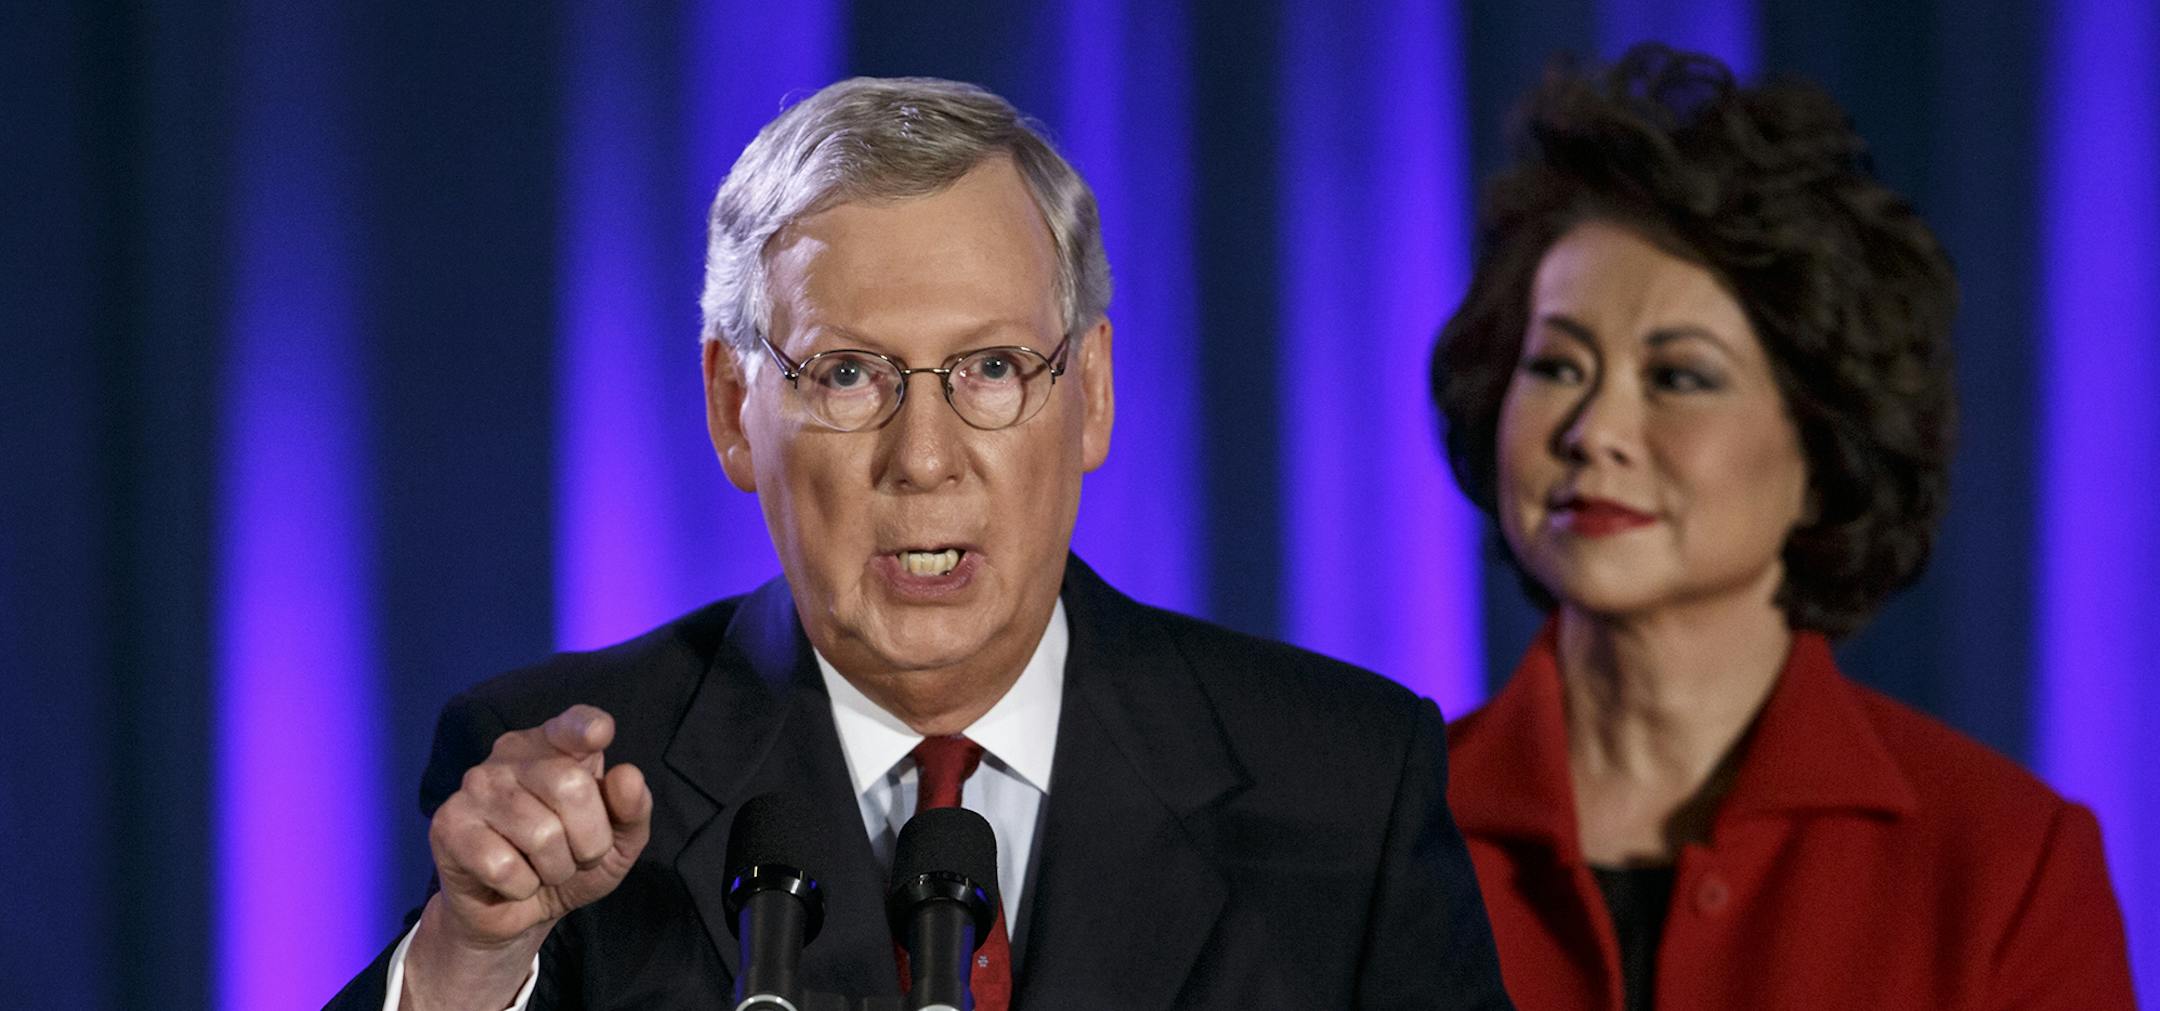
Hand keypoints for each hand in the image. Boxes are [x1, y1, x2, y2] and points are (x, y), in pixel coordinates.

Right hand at [402, 704, 651, 1008]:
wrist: (516, 912)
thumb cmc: (570, 862)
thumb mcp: (617, 843)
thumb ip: (632, 810)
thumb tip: (627, 776)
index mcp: (554, 746)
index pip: (573, 724)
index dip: (586, 728)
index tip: (599, 735)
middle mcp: (510, 755)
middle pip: (571, 787)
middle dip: (589, 841)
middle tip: (575, 856)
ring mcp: (475, 786)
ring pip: (541, 834)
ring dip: (555, 869)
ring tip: (542, 868)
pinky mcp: (448, 825)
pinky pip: (504, 866)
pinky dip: (521, 886)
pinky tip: (510, 880)